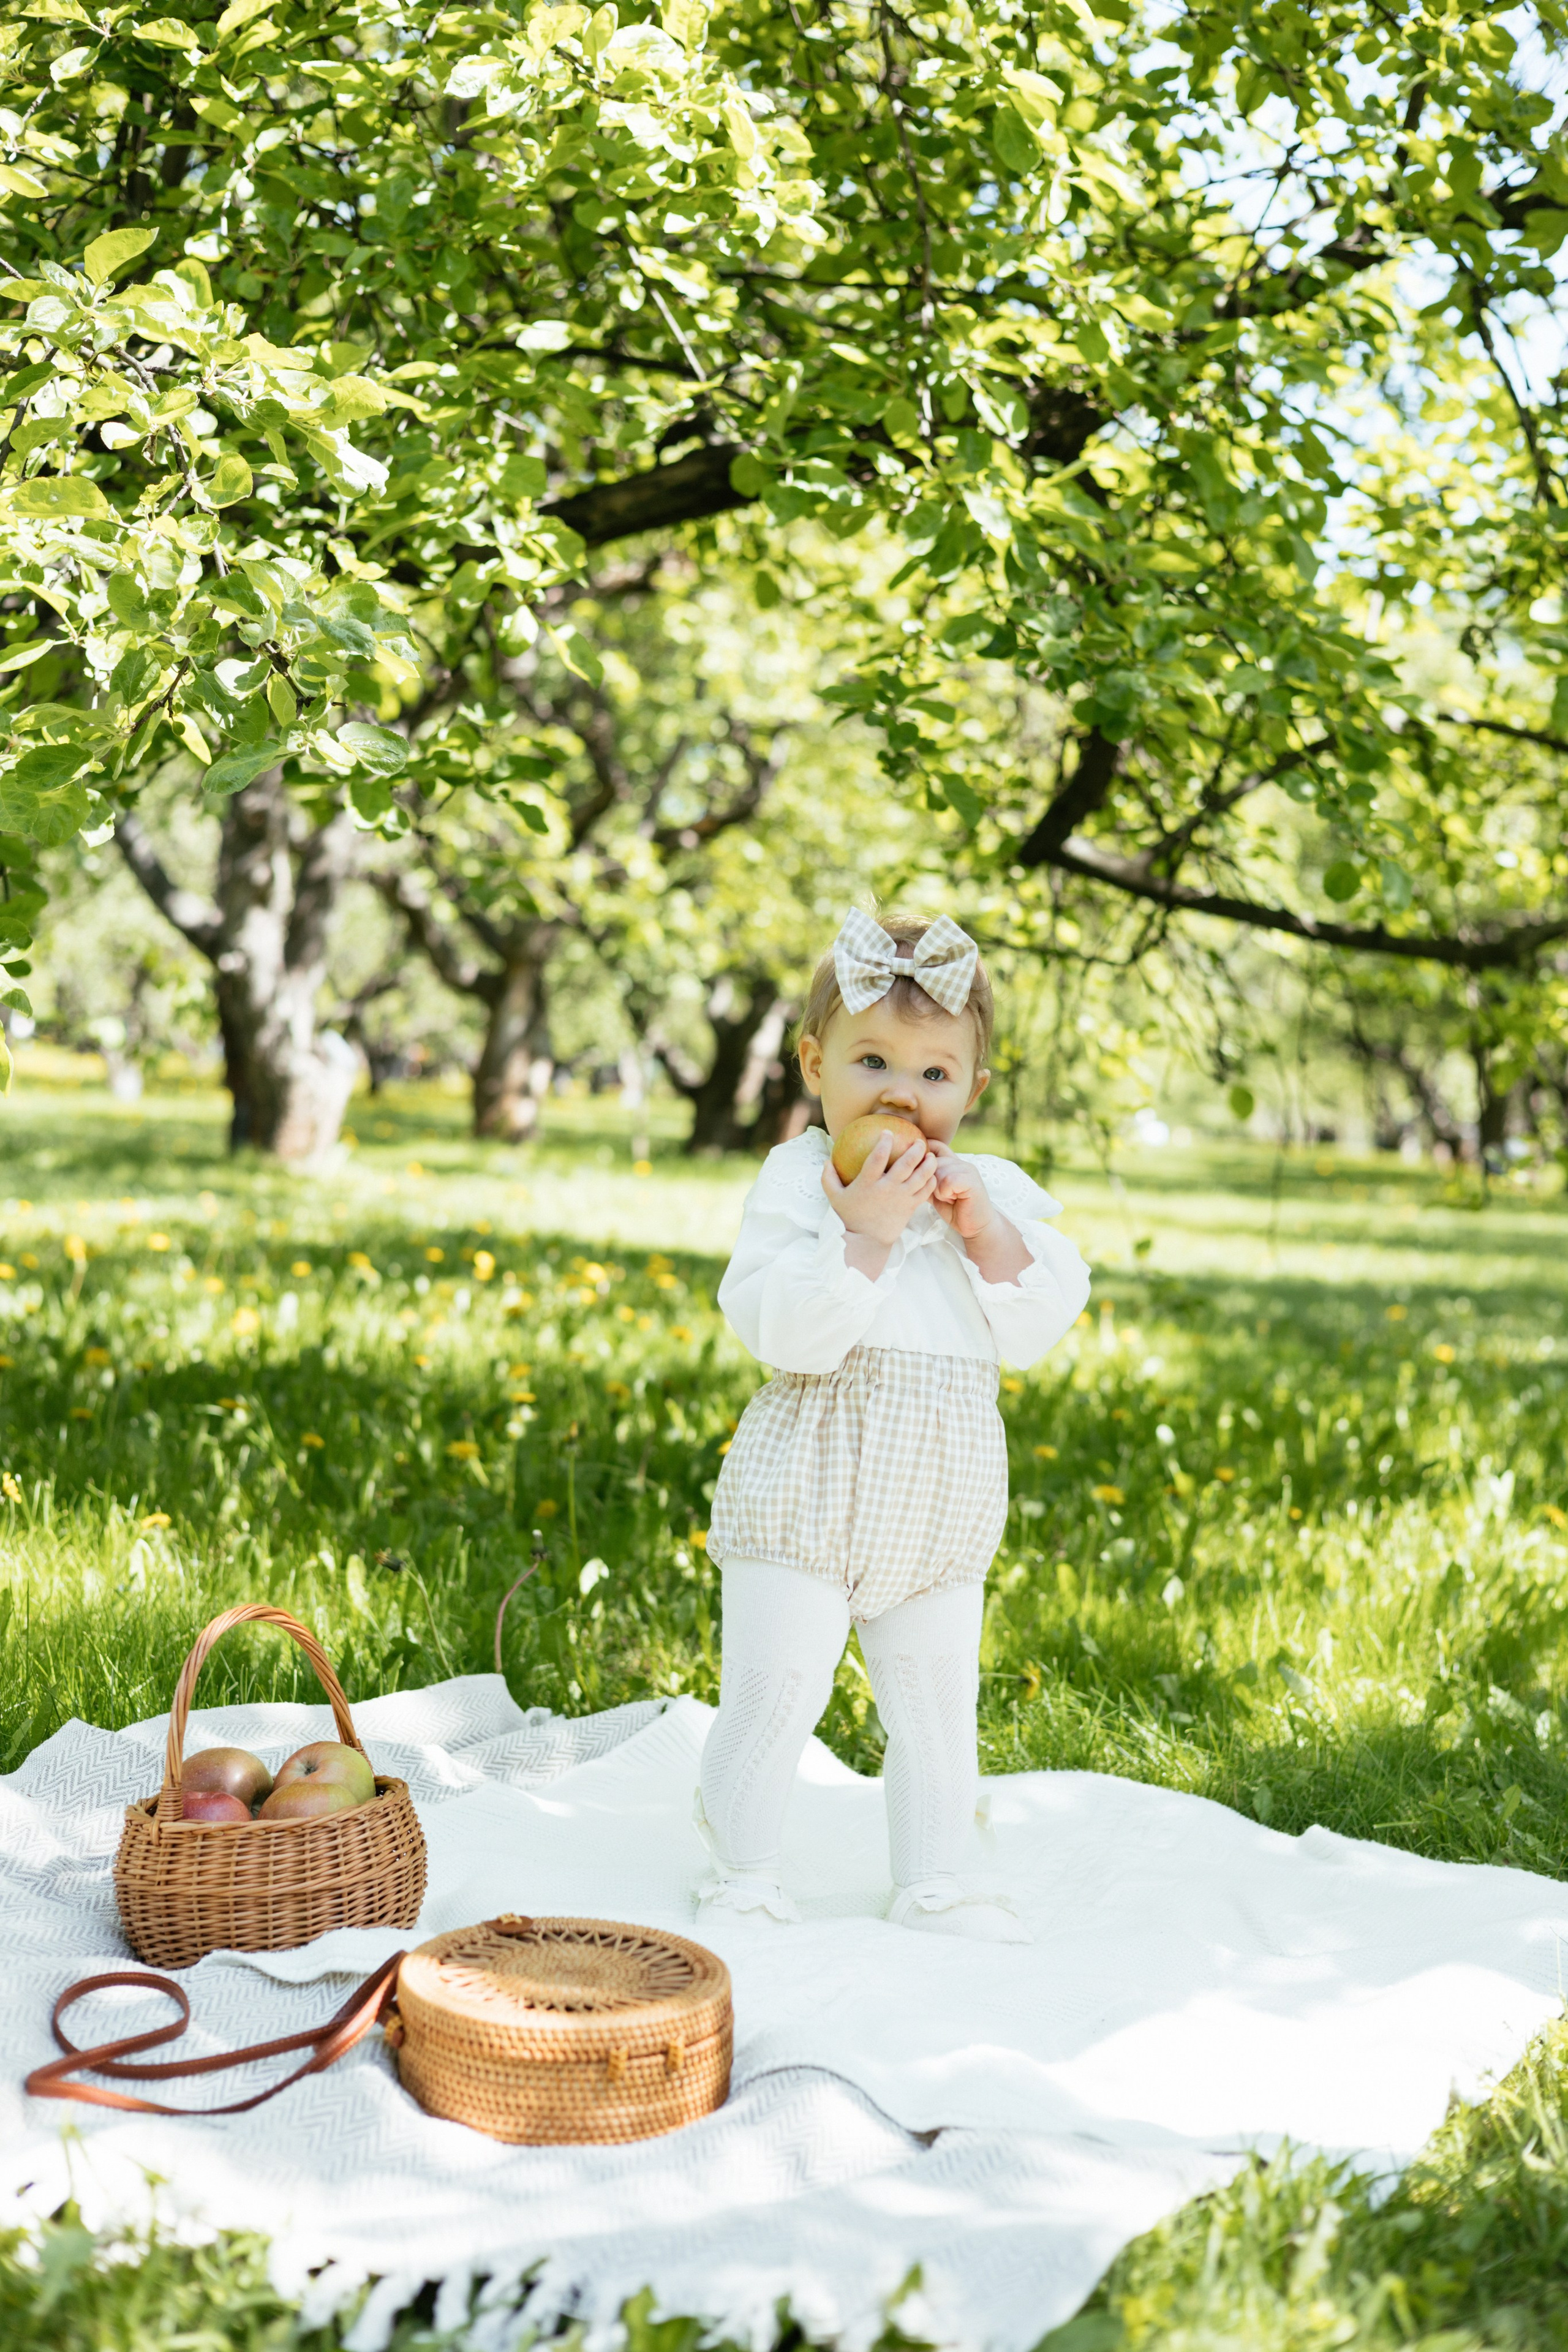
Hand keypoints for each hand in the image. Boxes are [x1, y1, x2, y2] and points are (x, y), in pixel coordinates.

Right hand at [822, 1129, 936, 1277]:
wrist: (866, 1242)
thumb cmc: (849, 1218)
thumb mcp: (834, 1197)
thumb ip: (828, 1178)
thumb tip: (826, 1161)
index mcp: (868, 1183)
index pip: (877, 1157)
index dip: (884, 1142)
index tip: (887, 1132)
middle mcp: (887, 1188)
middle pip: (907, 1163)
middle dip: (915, 1149)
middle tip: (918, 1140)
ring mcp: (901, 1198)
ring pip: (921, 1176)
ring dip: (928, 1163)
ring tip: (931, 1155)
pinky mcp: (910, 1207)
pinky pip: (925, 1191)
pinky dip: (930, 1181)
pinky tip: (932, 1175)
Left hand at [927, 1144, 996, 1243]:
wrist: (975, 1226)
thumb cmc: (955, 1209)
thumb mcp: (936, 1191)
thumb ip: (927, 1179)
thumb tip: (908, 1170)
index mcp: (953, 1163)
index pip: (936, 1146)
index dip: (925, 1152)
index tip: (919, 1167)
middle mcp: (961, 1163)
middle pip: (932, 1161)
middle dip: (930, 1180)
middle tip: (942, 1195)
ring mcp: (968, 1170)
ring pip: (939, 1171)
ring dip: (938, 1189)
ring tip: (949, 1198)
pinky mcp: (972, 1180)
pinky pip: (947, 1180)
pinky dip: (945, 1193)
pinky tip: (953, 1199)